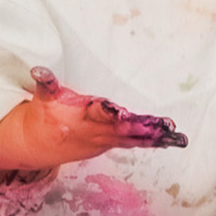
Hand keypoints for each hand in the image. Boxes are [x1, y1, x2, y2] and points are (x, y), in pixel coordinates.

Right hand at [0, 68, 187, 173]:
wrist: (40, 145)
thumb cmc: (46, 115)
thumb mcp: (43, 98)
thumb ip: (46, 83)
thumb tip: (38, 70)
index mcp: (80, 116)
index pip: (97, 113)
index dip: (109, 112)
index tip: (121, 110)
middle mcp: (94, 130)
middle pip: (122, 129)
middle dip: (143, 127)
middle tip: (164, 125)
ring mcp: (104, 140)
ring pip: (132, 139)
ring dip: (154, 137)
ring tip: (176, 136)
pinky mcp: (111, 144)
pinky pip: (135, 144)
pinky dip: (153, 142)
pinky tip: (172, 140)